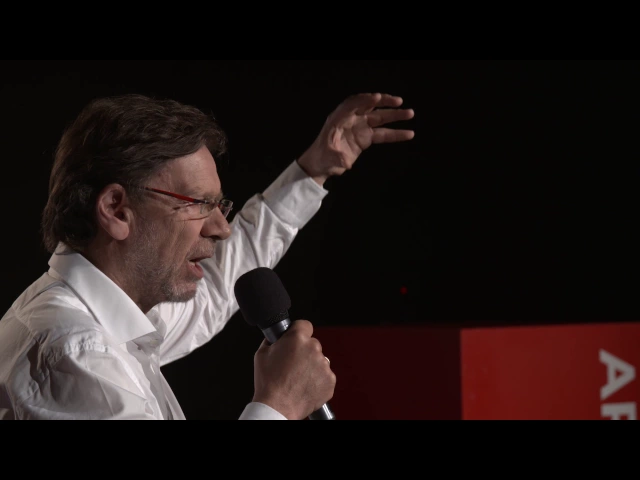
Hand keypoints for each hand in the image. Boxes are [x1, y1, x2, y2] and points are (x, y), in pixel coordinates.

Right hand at [252, 320, 334, 419]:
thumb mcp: (262, 354)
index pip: (305, 325)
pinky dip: (318, 380)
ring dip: (312, 366)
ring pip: (319, 360)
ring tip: (298, 378)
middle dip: (304, 352)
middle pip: (312, 344)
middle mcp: (313, 348)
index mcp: (297, 338)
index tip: (296, 338)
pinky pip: (325, 375)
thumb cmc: (268, 382)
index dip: (299, 331)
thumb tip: (277, 335)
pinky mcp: (330, 380)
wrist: (278, 406)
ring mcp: (324, 364)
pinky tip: (305, 386)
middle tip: (293, 364)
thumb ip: (273, 340)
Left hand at [297, 92, 414, 184]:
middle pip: (369, 107)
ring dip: (394, 116)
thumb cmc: (322, 158)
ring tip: (410, 113)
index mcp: (338, 119)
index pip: (353, 104)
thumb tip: (346, 162)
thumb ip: (337, 158)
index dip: (365, 100)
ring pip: (379, 118)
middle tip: (399, 101)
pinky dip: (395, 134)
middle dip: (384, 103)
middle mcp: (351, 120)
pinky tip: (408, 133)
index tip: (377, 98)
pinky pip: (382, 134)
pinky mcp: (365, 138)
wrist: (321, 165)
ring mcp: (359, 128)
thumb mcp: (328, 158)